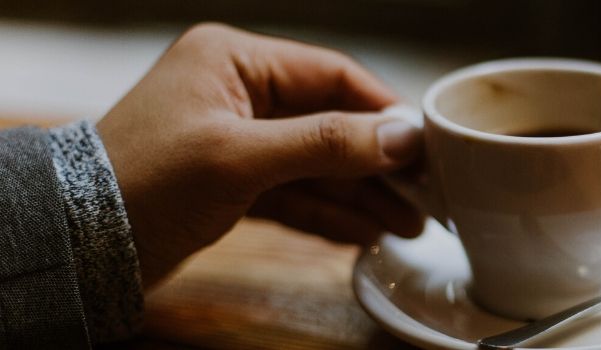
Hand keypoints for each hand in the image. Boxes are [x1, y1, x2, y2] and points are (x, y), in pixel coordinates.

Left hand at [97, 23, 423, 289]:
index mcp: (235, 61)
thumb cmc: (142, 182)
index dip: (385, 111)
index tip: (427, 144)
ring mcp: (238, 141)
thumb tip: (403, 137)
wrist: (74, 244)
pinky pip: (296, 194)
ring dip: (362, 194)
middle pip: (332, 123)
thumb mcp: (240, 157)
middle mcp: (240, 94)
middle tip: (428, 192)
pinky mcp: (234, 185)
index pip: (332, 75)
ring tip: (410, 224)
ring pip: (318, 164)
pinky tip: (367, 232)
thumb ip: (326, 143)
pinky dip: (329, 214)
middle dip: (379, 162)